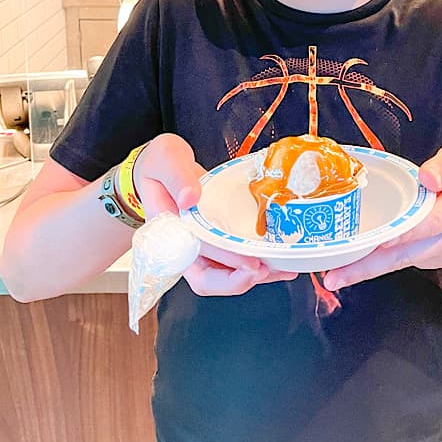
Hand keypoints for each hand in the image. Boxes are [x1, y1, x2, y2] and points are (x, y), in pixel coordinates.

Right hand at [134, 135, 298, 295]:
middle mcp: (184, 243)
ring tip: (282, 270)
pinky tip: (278, 263)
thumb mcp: (166, 160)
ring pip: (224, 275)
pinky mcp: (216, 239)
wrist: (162, 166)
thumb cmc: (159, 164)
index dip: (223, 259)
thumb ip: (177, 176)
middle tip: (265, 270)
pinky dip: (256, 265)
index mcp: (169, 228)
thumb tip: (190, 198)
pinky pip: (234, 260)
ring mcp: (201, 245)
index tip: (249, 263)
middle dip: (237, 281)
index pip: (196, 252)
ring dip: (252, 277)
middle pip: (207, 279)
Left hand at [322, 143, 441, 289]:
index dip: (405, 231)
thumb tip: (426, 177)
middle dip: (370, 264)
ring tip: (332, 277)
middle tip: (334, 275)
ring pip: (398, 262)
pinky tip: (346, 267)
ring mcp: (438, 255)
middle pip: (406, 252)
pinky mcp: (427, 261)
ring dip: (364, 271)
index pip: (431, 221)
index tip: (380, 239)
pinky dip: (372, 265)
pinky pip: (398, 261)